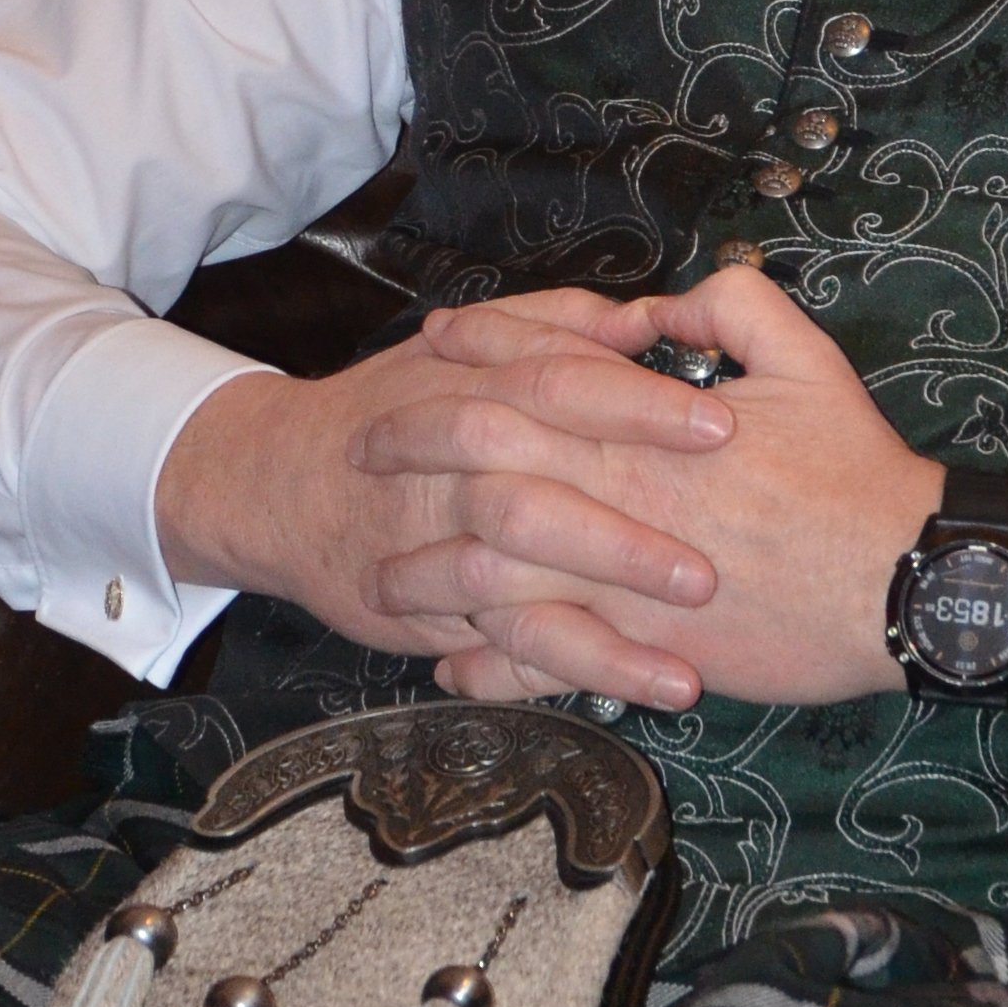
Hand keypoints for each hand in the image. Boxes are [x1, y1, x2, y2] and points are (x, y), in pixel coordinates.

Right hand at [154, 306, 732, 712]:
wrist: (284, 481)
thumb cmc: (400, 403)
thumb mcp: (469, 344)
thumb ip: (557, 323)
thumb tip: (643, 321)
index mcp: (477, 384)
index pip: (563, 383)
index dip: (642, 404)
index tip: (722, 426)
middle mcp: (457, 465)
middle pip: (539, 492)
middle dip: (626, 537)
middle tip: (712, 570)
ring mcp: (442, 544)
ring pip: (519, 581)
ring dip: (605, 623)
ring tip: (690, 662)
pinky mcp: (437, 611)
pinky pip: (510, 647)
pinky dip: (578, 667)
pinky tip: (646, 685)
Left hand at [359, 267, 955, 709]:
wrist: (907, 583)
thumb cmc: (856, 475)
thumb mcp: (805, 359)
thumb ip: (731, 309)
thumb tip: (663, 303)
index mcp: (647, 424)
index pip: (536, 369)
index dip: (479, 348)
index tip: (431, 340)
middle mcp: (617, 497)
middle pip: (484, 461)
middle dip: (415, 443)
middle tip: (363, 440)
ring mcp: (621, 579)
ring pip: (493, 570)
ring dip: (429, 568)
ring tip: (378, 570)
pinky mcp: (642, 649)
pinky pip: (540, 660)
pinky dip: (488, 664)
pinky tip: (450, 661)